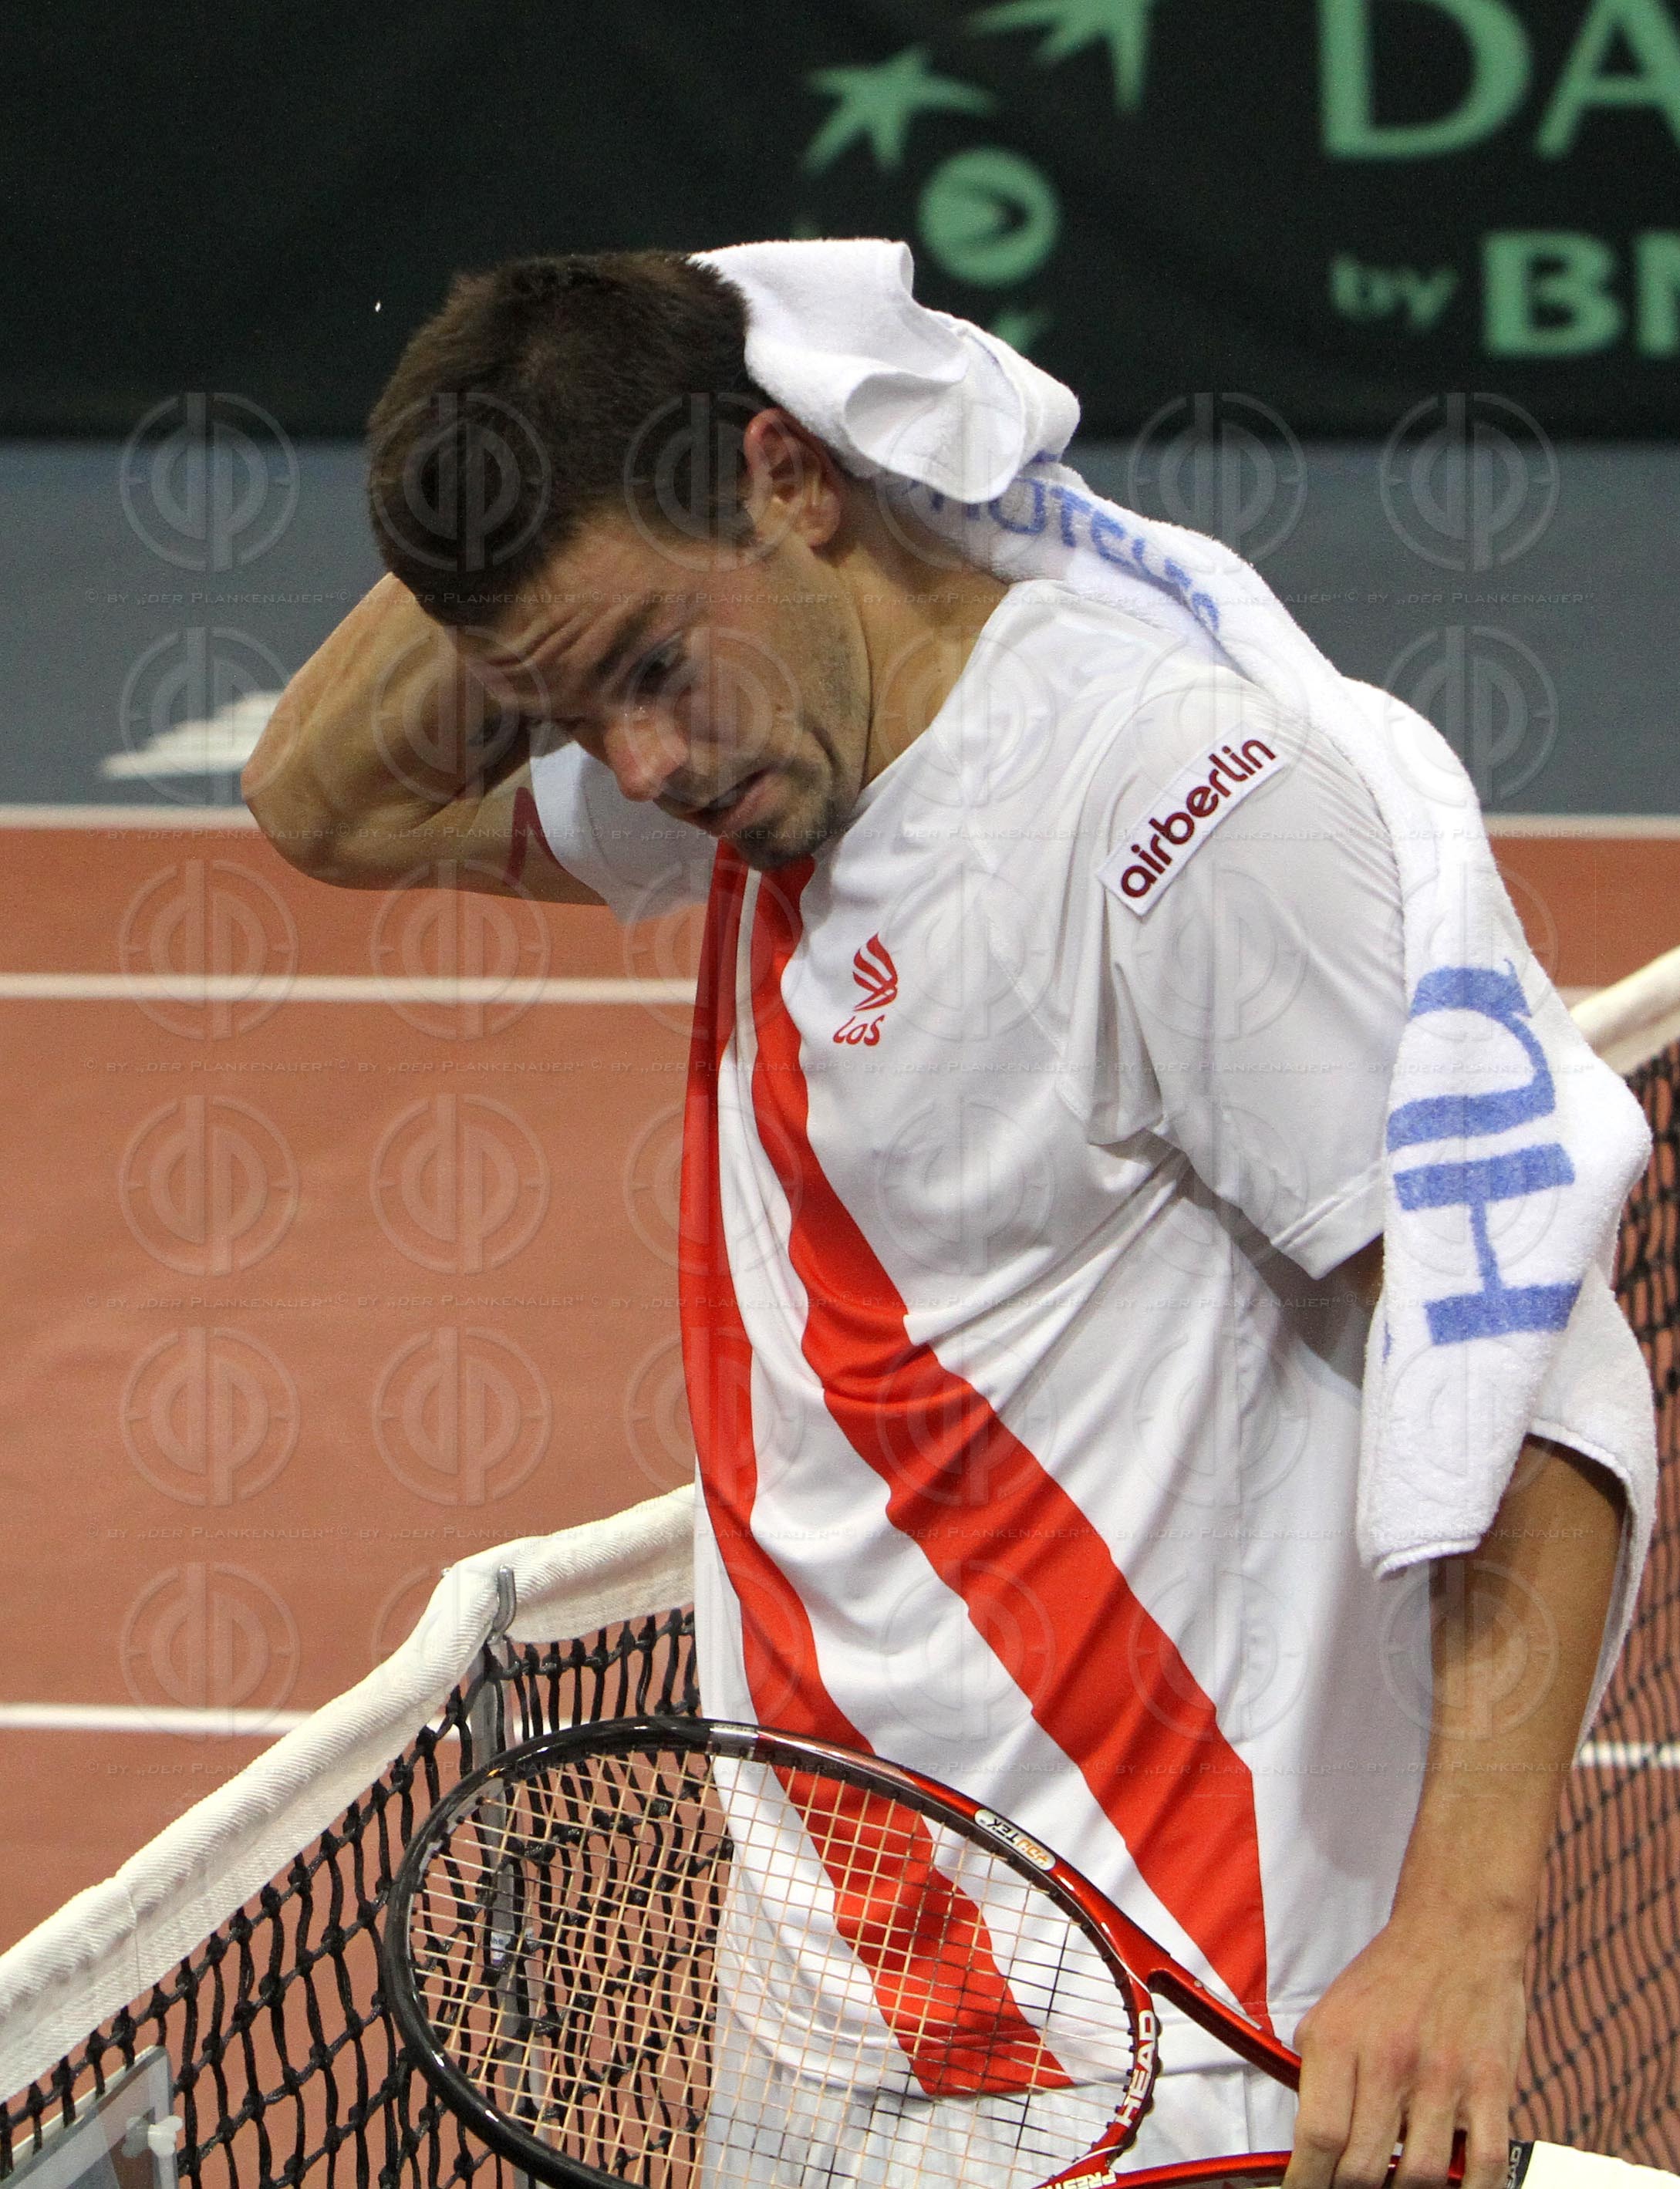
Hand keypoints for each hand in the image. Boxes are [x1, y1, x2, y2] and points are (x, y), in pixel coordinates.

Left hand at [1282, 1912, 1526, 2188]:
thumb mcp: (1330, 2014)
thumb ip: (1316, 2075)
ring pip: (1422, 2177)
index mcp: (1340, 2043)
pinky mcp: (1491, 2086)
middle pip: (1364, 2168)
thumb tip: (1309, 2145)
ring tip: (1397, 2188)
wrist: (1456, 1932)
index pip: (1318, 2137)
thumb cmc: (1389, 1978)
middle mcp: (1388, 2062)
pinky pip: (1486, 2165)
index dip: (1306, 2182)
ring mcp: (1443, 2078)